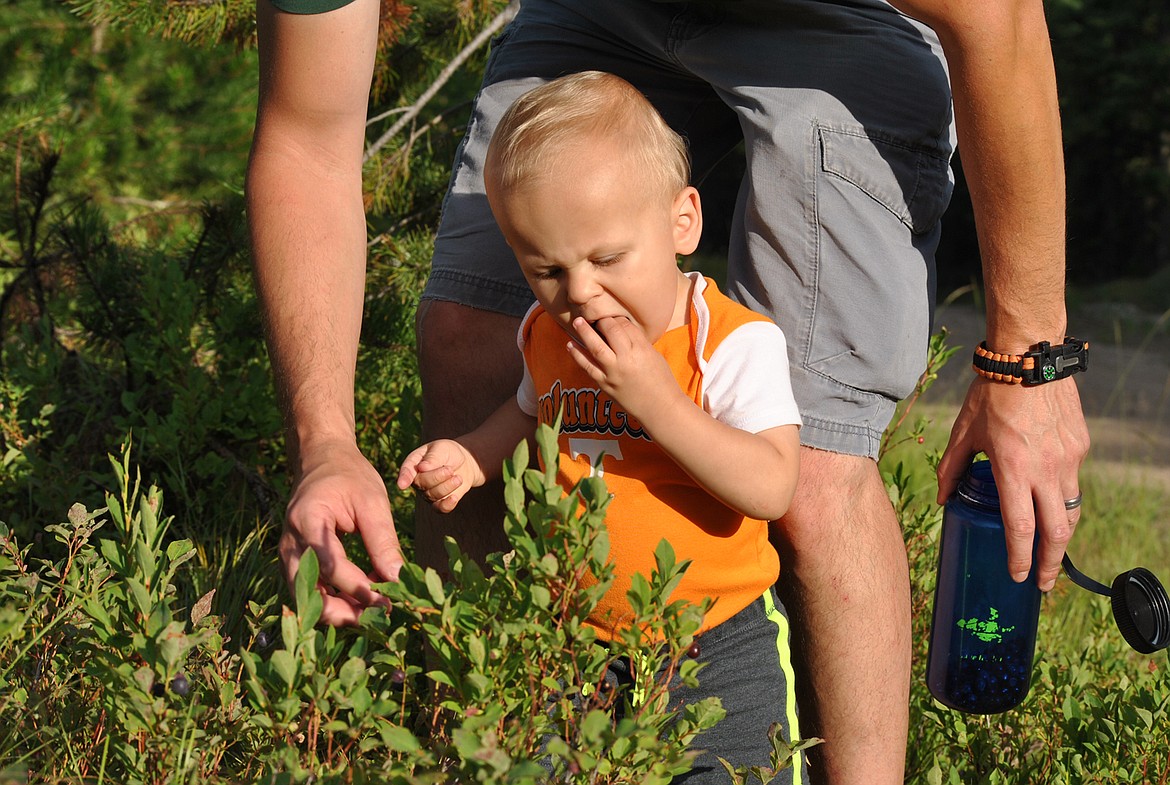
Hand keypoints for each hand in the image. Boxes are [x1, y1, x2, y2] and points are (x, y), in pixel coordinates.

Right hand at [278, 440, 402, 625]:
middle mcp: (290, 543)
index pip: (331, 568)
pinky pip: (309, 591)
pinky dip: (334, 600)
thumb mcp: (372, 501)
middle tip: (380, 615)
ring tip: (374, 609)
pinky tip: (362, 598)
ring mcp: (288, 555)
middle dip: (343, 612)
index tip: (388, 602)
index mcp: (307, 521)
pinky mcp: (295, 562)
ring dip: (339, 611)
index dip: (359, 590)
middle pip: (308, 593)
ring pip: (306, 599)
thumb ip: (382, 540)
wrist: (322, 461)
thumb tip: (397, 578)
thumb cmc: (349, 476)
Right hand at [396, 439, 483, 512]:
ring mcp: (427, 493)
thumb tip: (422, 468)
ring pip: (433, 495)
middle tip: (450, 469)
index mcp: (414, 463)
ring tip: (458, 477)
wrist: (463, 462)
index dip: (404, 478)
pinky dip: (447, 504)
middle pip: (421, 484)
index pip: (406, 471)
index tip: (402, 485)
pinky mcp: (439, 502)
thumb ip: (433, 457)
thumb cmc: (447, 452)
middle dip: (437, 477)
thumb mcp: (441, 448)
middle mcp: (417, 480)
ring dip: (448, 486)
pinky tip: (454, 497)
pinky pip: (440, 508)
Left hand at [566, 316, 680, 418]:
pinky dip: (577, 355)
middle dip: (602, 321)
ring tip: (576, 322)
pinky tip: (570, 345)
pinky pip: (587, 367)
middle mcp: (626, 360)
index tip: (612, 317)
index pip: (626, 326)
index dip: (617, 318)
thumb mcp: (654, 356)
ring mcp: (614, 373)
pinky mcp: (605, 385)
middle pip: (611, 331)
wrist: (660, 409)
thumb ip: (638, 343)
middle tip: (595, 315)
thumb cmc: (661, 381)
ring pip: (595, 347)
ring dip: (584, 332)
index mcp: (642, 350)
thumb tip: (621, 329)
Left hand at [937, 376, 1089, 591]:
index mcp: (1014, 469)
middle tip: (1042, 583)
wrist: (1029, 359)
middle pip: (1057, 531)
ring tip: (1051, 554)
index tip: (1018, 576)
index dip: (1020, 556)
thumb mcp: (963, 433)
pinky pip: (1074, 480)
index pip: (1020, 527)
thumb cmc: (990, 395)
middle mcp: (1047, 469)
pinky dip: (1064, 498)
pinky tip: (1051, 502)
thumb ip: (951, 469)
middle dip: (1050, 562)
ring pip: (1071, 510)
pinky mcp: (1080, 446)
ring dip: (1061, 536)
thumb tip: (943, 499)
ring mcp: (1069, 459)